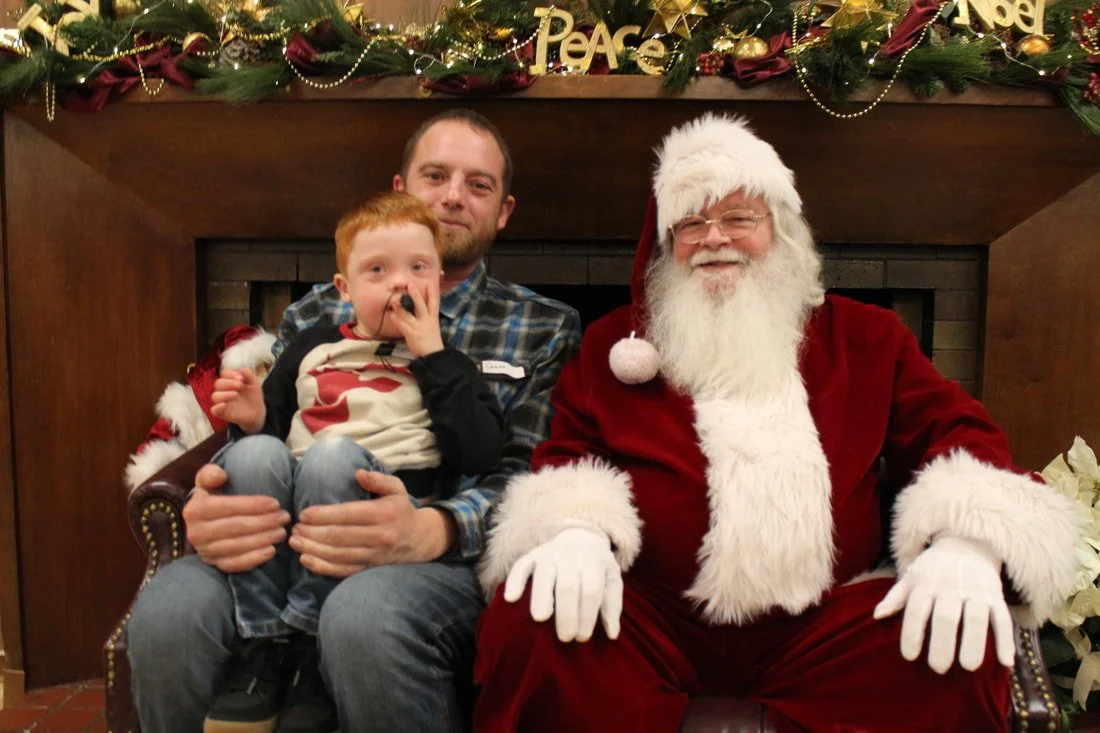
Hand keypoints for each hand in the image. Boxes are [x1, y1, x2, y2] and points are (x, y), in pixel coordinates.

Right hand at [184, 463, 289, 572]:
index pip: (228, 507)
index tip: (276, 503)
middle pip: (236, 527)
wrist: (200, 524)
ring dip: (263, 539)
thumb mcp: (206, 482)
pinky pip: (234, 564)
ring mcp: (205, 551)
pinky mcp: (213, 564)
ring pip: (237, 546)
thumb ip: (210, 474)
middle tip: (285, 517)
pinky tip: (271, 551)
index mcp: (196, 510)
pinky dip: (254, 559)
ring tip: (282, 532)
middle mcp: (196, 533)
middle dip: (264, 522)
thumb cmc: (211, 498)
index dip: (253, 505)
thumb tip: (221, 475)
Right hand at [210, 367, 264, 432]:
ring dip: (224, 394)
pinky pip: (214, 410)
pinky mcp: (222, 412)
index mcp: (230, 381)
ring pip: (215, 396)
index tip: (241, 378)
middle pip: (218, 383)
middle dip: (228, 383)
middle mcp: (223, 390)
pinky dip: (217, 407)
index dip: (230, 374)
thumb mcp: (254, 383)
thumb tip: (241, 369)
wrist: (258, 411)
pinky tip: (224, 405)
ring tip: (236, 394)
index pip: (224, 373)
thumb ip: (248, 374)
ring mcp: (222, 401)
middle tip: (240, 386)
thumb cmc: (253, 395)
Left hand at [289, 470, 455, 576]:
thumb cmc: (401, 510)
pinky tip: (306, 560)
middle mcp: (379, 536)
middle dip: (312, 532)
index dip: (322, 515)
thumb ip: (378, 479)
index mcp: (383, 514)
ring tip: (294, 541)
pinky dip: (323, 567)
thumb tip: (358, 474)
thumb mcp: (396, 488)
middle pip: (339, 536)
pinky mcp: (369, 569)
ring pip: (338, 554)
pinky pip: (343, 571)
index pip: (347, 514)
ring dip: (312, 549)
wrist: (420, 539)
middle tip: (294, 528)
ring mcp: (374, 556)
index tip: (303, 513)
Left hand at [391, 285, 443, 356]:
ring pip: (409, 315)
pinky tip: (391, 314)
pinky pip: (403, 325)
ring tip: (394, 299)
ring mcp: (420, 328)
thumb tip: (420, 307)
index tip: (429, 282)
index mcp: (433, 318)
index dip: (432, 293)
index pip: (434, 303)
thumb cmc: (431, 340)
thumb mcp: (433, 326)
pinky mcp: (413, 335)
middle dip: (416, 295)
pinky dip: (396, 320)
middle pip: (422, 306)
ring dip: (401, 307)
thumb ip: (427, 316)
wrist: (434, 356)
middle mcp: (427, 321)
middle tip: (410, 285)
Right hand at [503, 521, 622, 643]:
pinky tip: (511, 598)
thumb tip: (612, 634)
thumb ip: (612, 605)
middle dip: (567, 613)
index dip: (587, 615)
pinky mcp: (531, 555)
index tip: (582, 637)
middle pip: (568, 585)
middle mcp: (571, 555)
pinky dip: (514, 581)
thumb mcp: (611, 579)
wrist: (580, 535)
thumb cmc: (597, 566)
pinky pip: (520, 566)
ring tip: (540, 620)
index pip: (591, 589)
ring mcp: (549, 553)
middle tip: (565, 638)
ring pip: (544, 575)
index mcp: (594, 560)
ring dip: (541, 597)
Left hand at [873, 535, 1014, 673]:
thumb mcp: (911, 576)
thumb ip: (895, 597)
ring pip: (976, 618)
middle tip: (938, 668)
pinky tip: (1005, 661)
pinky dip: (1006, 639)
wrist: (967, 543)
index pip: (916, 611)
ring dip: (974, 642)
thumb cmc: (934, 567)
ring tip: (969, 667)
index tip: (909, 656)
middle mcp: (950, 587)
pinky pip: (1003, 618)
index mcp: (926, 583)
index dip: (912, 633)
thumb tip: (877, 615)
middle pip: (946, 617)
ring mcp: (976, 591)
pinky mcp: (996, 596)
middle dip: (942, 643)